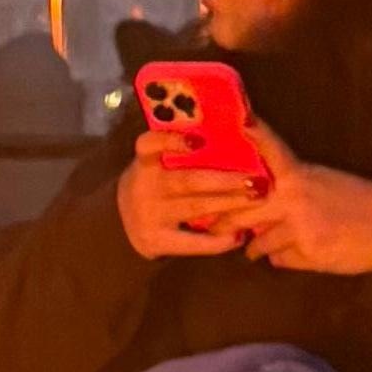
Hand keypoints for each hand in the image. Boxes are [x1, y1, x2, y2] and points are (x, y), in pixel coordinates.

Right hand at [119, 153, 264, 262]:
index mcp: (145, 162)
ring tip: (255, 199)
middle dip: (224, 179)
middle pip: (186, 180)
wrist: (117, 223)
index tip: (199, 140)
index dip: (171, 140)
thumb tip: (236, 128)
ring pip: (194, 207)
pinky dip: (215, 242)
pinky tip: (236, 238)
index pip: (149, 144)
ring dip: (228, 203)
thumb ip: (183, 153)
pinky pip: (190, 242)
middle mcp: (143, 187)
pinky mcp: (154, 241)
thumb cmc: (153, 185)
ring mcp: (148, 216)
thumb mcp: (156, 164)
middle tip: (254, 179)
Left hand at [221, 116, 371, 279]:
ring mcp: (298, 225)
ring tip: (255, 249)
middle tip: (213, 225)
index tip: (242, 121)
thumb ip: (292, 190)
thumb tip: (262, 203)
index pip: (273, 150)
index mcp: (301, 175)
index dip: (257, 135)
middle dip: (225, 222)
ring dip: (257, 247)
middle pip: (242, 209)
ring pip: (259, 242)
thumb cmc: (361, 205)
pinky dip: (283, 258)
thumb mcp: (325, 183)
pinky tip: (297, 252)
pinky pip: (279, 259)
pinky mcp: (305, 251)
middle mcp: (295, 198)